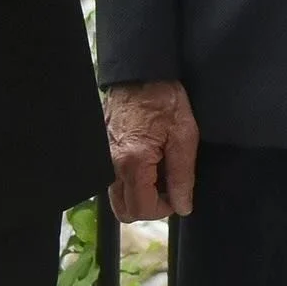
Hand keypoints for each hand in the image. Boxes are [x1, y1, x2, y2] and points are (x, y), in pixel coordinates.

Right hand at [104, 80, 198, 219]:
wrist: (140, 74)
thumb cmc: (164, 100)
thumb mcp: (184, 136)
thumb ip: (183, 176)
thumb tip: (183, 206)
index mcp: (133, 163)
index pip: (143, 209)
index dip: (164, 209)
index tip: (177, 194)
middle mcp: (112, 166)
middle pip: (124, 211)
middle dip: (148, 207)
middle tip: (166, 188)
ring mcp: (104, 160)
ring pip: (116, 198)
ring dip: (137, 195)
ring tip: (157, 173)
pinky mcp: (102, 152)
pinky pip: (113, 180)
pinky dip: (129, 182)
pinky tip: (146, 163)